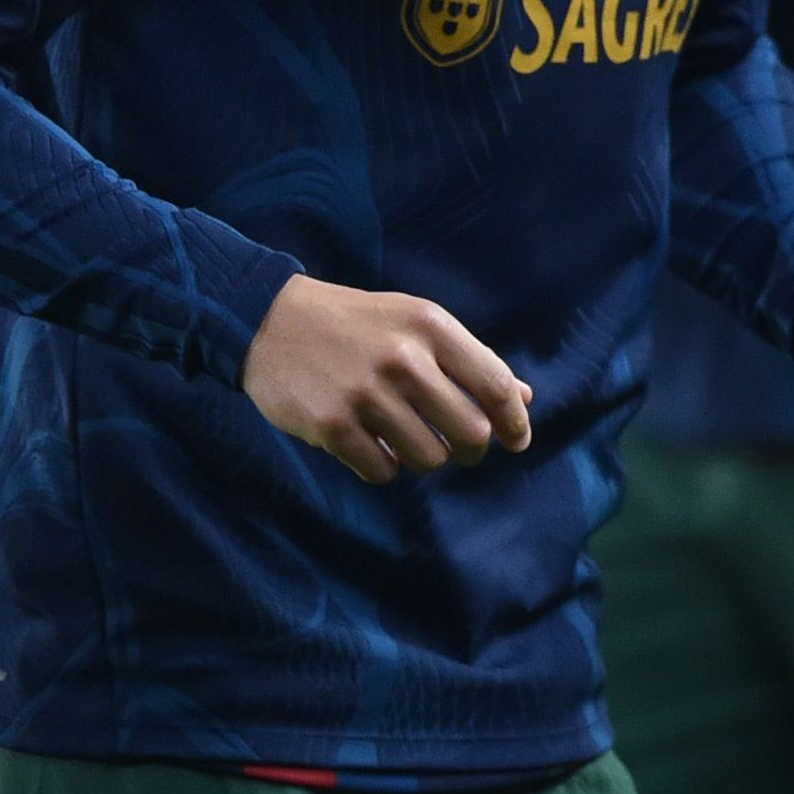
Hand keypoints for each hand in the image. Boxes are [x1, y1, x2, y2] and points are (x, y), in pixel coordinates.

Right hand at [243, 276, 534, 484]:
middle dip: (472, 450)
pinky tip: (370, 444)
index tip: (517, 439)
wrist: (269, 321)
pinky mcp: (333, 426)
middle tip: (460, 448)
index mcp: (429, 326)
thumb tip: (524, 399)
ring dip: (424, 458)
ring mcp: (366, 394)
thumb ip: (467, 360)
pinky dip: (383, 466)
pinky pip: (383, 472)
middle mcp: (403, 358)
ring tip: (404, 439)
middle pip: (471, 433)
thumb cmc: (353, 324)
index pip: (497, 385)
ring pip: (430, 459)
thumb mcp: (413, 323)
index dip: (515, 422)